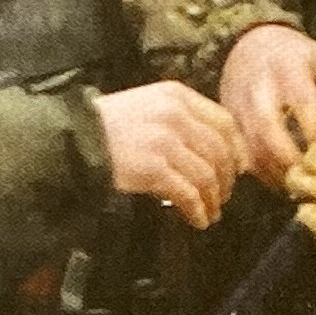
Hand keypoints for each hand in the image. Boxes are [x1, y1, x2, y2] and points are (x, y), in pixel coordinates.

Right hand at [91, 81, 241, 225]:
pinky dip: (197, 209)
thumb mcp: (150, 105)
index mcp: (177, 95)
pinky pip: (188, 193)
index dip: (237, 148)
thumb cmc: (110, 126)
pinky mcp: (153, 168)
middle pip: (220, 151)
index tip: (240, 168)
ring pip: (207, 175)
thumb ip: (183, 119)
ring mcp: (165, 141)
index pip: (224, 121)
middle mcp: (176, 115)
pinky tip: (197, 219)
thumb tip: (219, 149)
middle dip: (227, 179)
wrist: (75, 139)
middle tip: (224, 196)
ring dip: (213, 199)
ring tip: (211, 211)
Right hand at [218, 23, 315, 185]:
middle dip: (291, 159)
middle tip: (314, 179)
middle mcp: (260, 91)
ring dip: (276, 172)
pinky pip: (241, 154)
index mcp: (288, 71)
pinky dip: (261, 173)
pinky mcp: (229, 124)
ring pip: (253, 147)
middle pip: (270, 131)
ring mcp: (239, 109)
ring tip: (301, 187)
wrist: (247, 44)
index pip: (304, 107)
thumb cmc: (293, 55)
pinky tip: (282, 183)